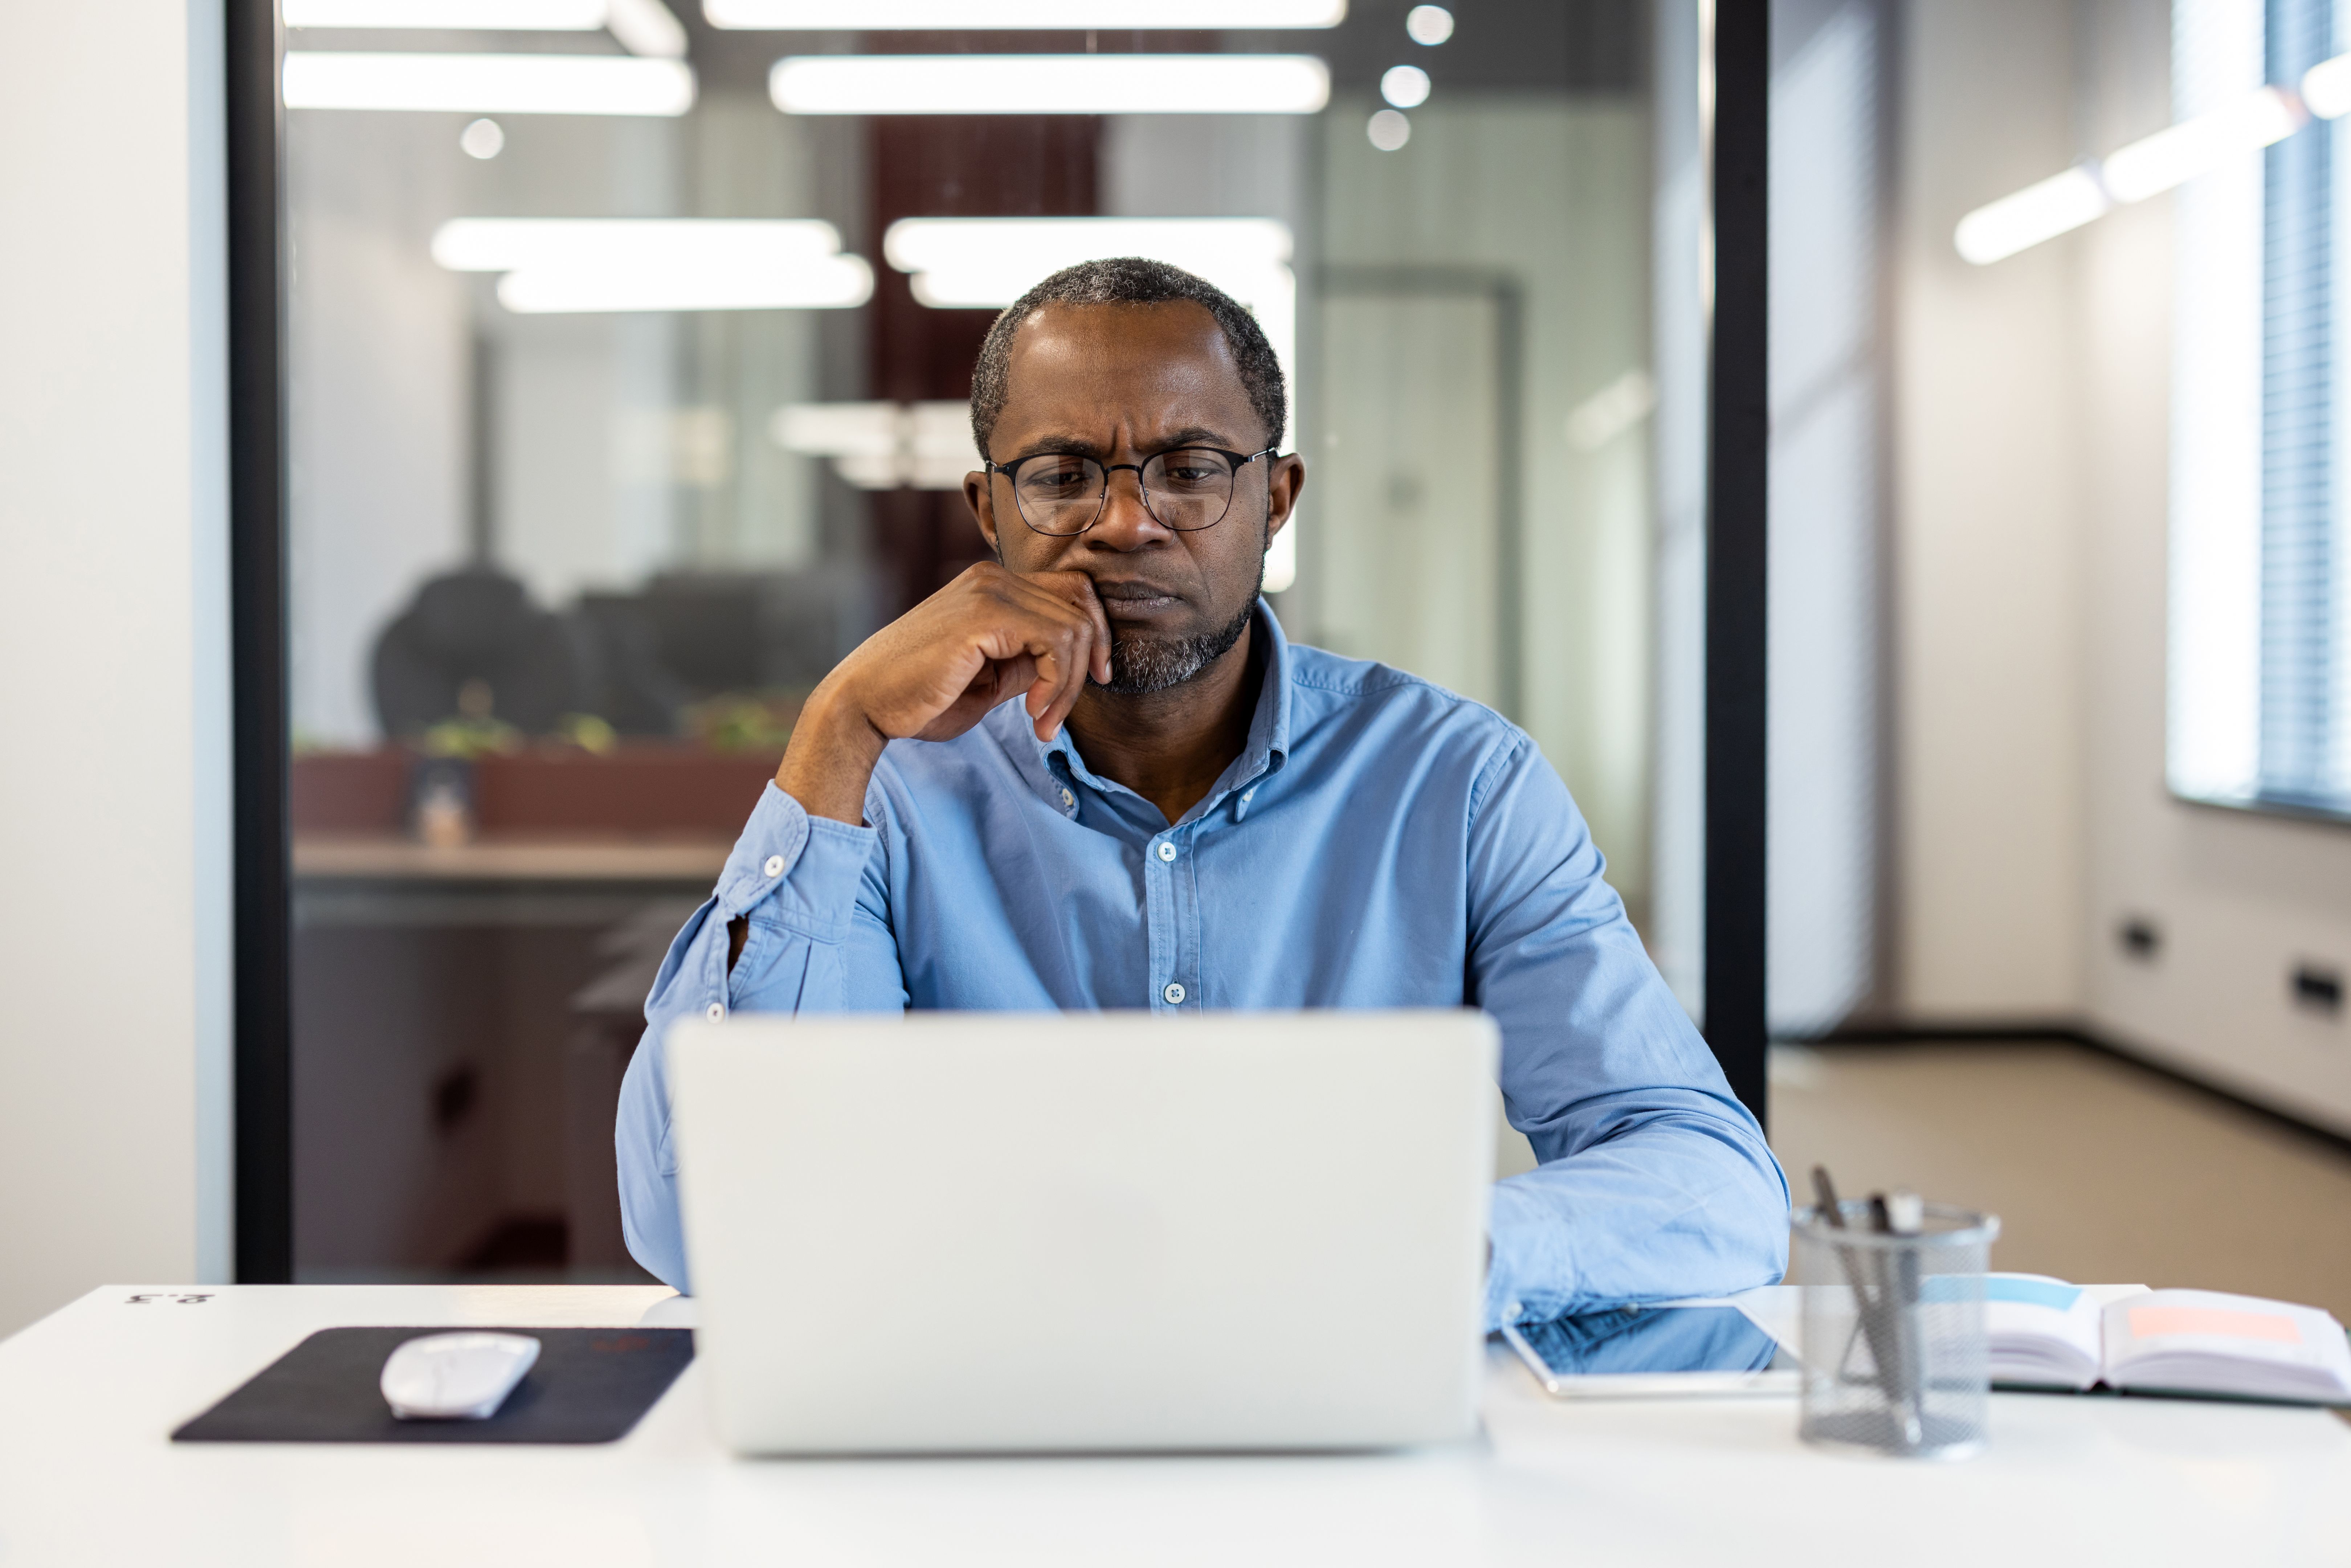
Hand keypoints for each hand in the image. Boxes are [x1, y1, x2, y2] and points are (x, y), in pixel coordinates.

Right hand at [775, 564, 1112, 823]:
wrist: (863, 705)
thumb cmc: (919, 698)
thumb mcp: (990, 679)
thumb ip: (1027, 662)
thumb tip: (1069, 663)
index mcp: (992, 585)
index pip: (1072, 592)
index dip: (1094, 637)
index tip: (1092, 682)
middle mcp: (993, 577)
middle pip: (1081, 604)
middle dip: (1088, 664)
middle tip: (1060, 713)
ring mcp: (989, 590)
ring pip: (1074, 627)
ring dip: (1069, 686)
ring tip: (1042, 722)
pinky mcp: (984, 615)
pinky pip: (1055, 643)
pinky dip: (1058, 685)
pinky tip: (1033, 714)